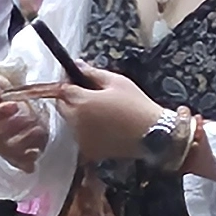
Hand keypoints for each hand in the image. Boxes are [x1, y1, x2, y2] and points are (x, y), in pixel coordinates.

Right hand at [0, 85, 50, 173]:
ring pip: (6, 150)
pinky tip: (36, 151)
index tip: (14, 105)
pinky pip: (17, 162)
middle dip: (14, 126)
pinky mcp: (12, 156)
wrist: (9, 103)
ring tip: (38, 129)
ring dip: (24, 140)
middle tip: (30, 116)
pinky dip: (27, 159)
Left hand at [21, 67, 166, 162]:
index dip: (68, 81)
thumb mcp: (117, 82)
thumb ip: (93, 73)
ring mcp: (81, 138)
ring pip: (71, 122)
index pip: (63, 88)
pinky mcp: (89, 151)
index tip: (76, 77)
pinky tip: (104, 125)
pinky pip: (81, 136)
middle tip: (89, 93)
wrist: (153, 134)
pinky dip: (87, 130)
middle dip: (71, 98)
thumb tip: (77, 65)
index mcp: (81, 102)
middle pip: (63, 106)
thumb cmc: (137, 105)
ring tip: (100, 110)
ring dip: (78, 114)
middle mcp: (76, 122)